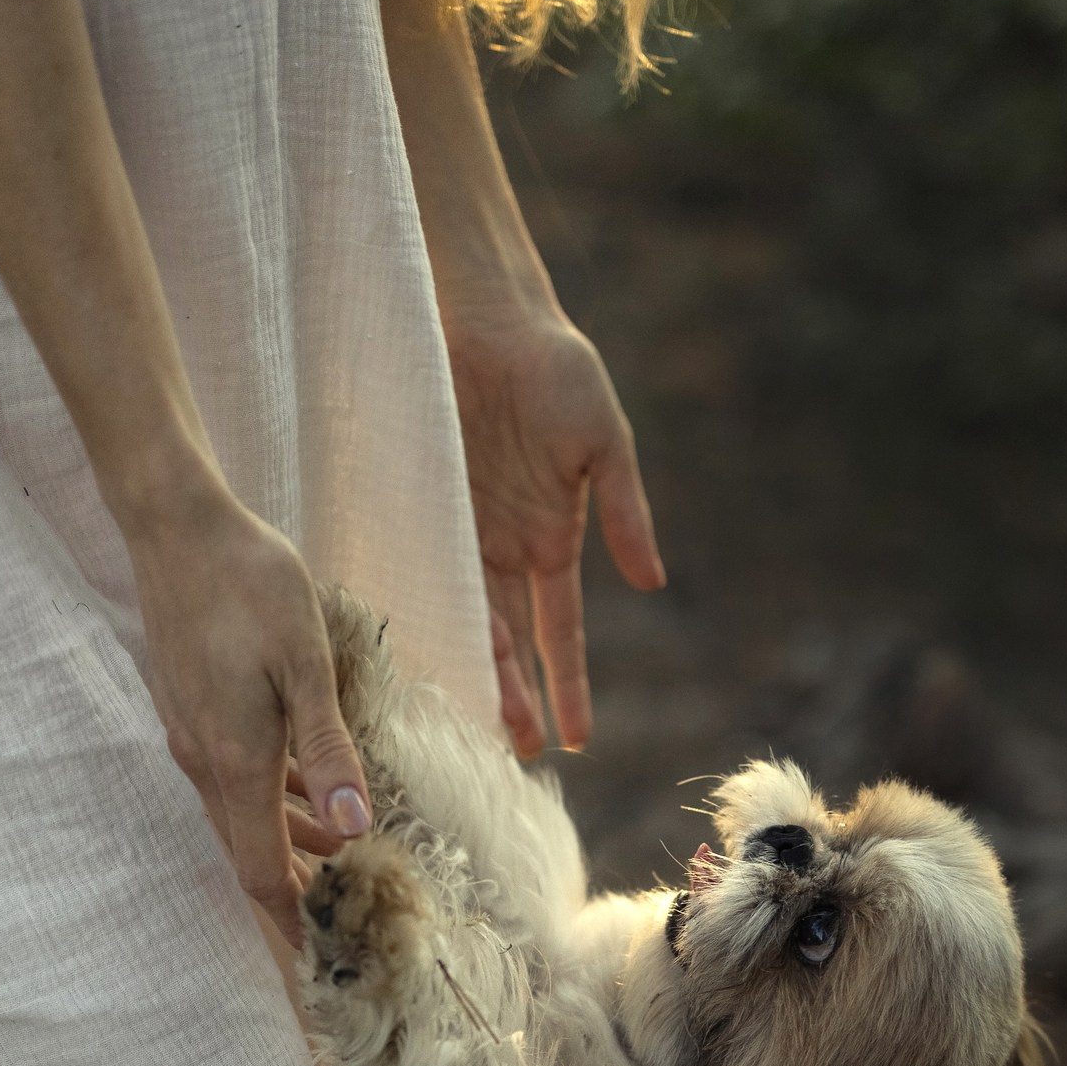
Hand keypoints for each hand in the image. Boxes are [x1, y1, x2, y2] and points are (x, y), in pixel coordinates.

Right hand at [122, 474, 370, 937]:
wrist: (177, 525)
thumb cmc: (249, 582)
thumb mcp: (306, 662)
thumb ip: (328, 749)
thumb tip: (354, 827)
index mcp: (235, 762)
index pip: (260, 873)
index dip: (292, 922)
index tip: (326, 954)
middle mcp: (205, 763)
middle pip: (249, 857)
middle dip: (297, 893)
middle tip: (350, 914)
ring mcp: (194, 739)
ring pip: (243, 819)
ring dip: (290, 845)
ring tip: (346, 858)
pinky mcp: (194, 714)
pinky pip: (236, 783)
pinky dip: (276, 805)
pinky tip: (315, 794)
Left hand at [446, 307, 663, 756]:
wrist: (479, 310)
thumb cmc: (551, 365)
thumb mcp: (603, 441)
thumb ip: (626, 511)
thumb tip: (654, 582)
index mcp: (551, 541)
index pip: (561, 632)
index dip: (569, 685)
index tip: (574, 739)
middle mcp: (501, 552)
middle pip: (506, 643)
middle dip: (512, 700)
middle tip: (511, 755)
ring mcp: (454, 537)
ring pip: (461, 624)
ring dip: (468, 677)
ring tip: (468, 729)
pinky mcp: (412, 512)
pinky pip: (415, 577)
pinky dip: (419, 620)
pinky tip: (414, 664)